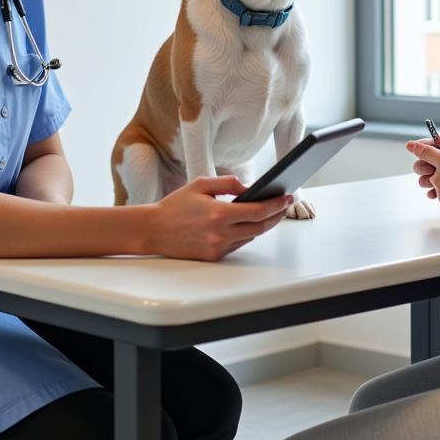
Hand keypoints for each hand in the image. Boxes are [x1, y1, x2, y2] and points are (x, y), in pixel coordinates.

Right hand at [151, 176, 291, 261]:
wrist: (153, 229)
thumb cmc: (175, 206)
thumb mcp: (201, 184)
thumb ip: (228, 183)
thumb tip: (249, 188)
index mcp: (219, 214)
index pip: (258, 211)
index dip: (276, 205)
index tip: (286, 197)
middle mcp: (220, 234)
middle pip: (260, 227)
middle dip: (275, 216)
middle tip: (284, 205)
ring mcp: (217, 248)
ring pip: (250, 236)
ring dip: (260, 224)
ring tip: (268, 211)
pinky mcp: (213, 256)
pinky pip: (237, 244)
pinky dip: (244, 233)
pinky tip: (247, 223)